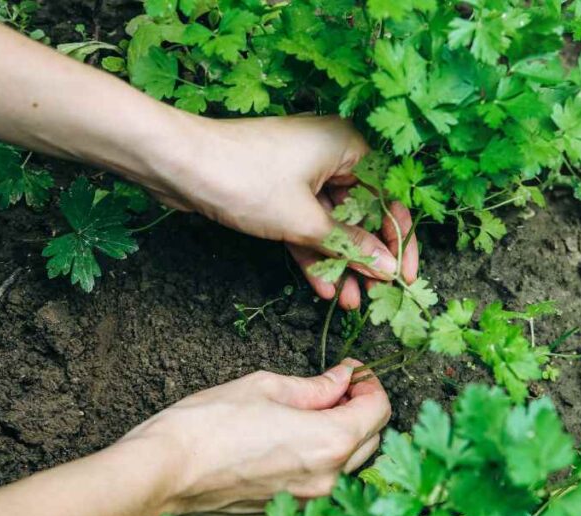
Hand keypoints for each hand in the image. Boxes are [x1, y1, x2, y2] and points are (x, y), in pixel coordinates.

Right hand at [119, 361, 390, 515]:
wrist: (162, 477)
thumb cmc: (207, 426)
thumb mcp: (265, 388)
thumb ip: (315, 387)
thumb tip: (342, 378)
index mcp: (330, 442)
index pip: (379, 410)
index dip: (370, 384)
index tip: (353, 371)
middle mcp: (329, 480)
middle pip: (371, 440)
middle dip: (362, 409)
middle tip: (337, 386)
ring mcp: (309, 504)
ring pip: (349, 465)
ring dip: (344, 437)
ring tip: (314, 412)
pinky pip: (322, 484)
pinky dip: (322, 461)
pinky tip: (294, 441)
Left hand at [146, 113, 418, 309]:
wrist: (178, 163)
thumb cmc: (245, 178)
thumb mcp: (305, 221)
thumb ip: (351, 245)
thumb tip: (386, 268)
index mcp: (350, 146)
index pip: (390, 198)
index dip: (399, 241)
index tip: (402, 277)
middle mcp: (332, 155)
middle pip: (363, 213)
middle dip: (366, 258)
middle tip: (373, 296)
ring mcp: (304, 173)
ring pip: (333, 224)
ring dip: (340, 263)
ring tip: (348, 303)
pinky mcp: (279, 191)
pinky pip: (307, 225)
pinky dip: (313, 253)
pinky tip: (322, 288)